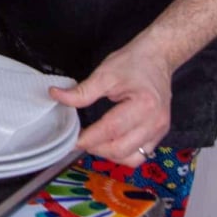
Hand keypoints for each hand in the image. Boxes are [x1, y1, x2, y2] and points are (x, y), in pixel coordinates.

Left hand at [49, 40, 173, 166]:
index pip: (111, 130)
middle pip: (122, 149)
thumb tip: (56, 96)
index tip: (71, 140)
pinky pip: (142, 154)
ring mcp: (160, 131)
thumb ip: (82, 91)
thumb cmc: (132, 63)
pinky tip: (109, 143)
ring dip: (109, 155)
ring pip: (133, 158)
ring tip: (93, 142)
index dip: (89, 138)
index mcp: (144, 105)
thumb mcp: (104, 73)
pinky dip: (123, 154)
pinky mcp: (160, 134)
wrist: (157, 58)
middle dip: (96, 149)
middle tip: (79, 140)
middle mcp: (156, 123)